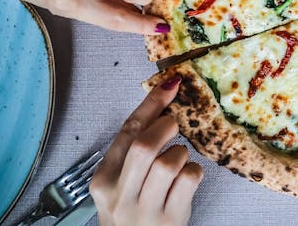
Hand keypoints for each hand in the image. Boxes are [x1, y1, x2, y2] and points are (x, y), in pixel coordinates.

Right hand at [90, 76, 202, 225]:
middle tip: (174, 127)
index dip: (151, 104)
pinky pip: (189, 179)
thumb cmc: (133, 214)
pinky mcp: (169, 219)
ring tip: (178, 162)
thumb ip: (135, 151)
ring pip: (168, 162)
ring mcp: (144, 210)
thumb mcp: (123, 183)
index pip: (127, 132)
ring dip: (181, 154)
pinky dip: (194, 171)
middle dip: (165, 128)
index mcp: (104, 179)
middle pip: (144, 146)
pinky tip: (186, 180)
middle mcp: (120, 195)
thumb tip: (163, 105)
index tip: (170, 85)